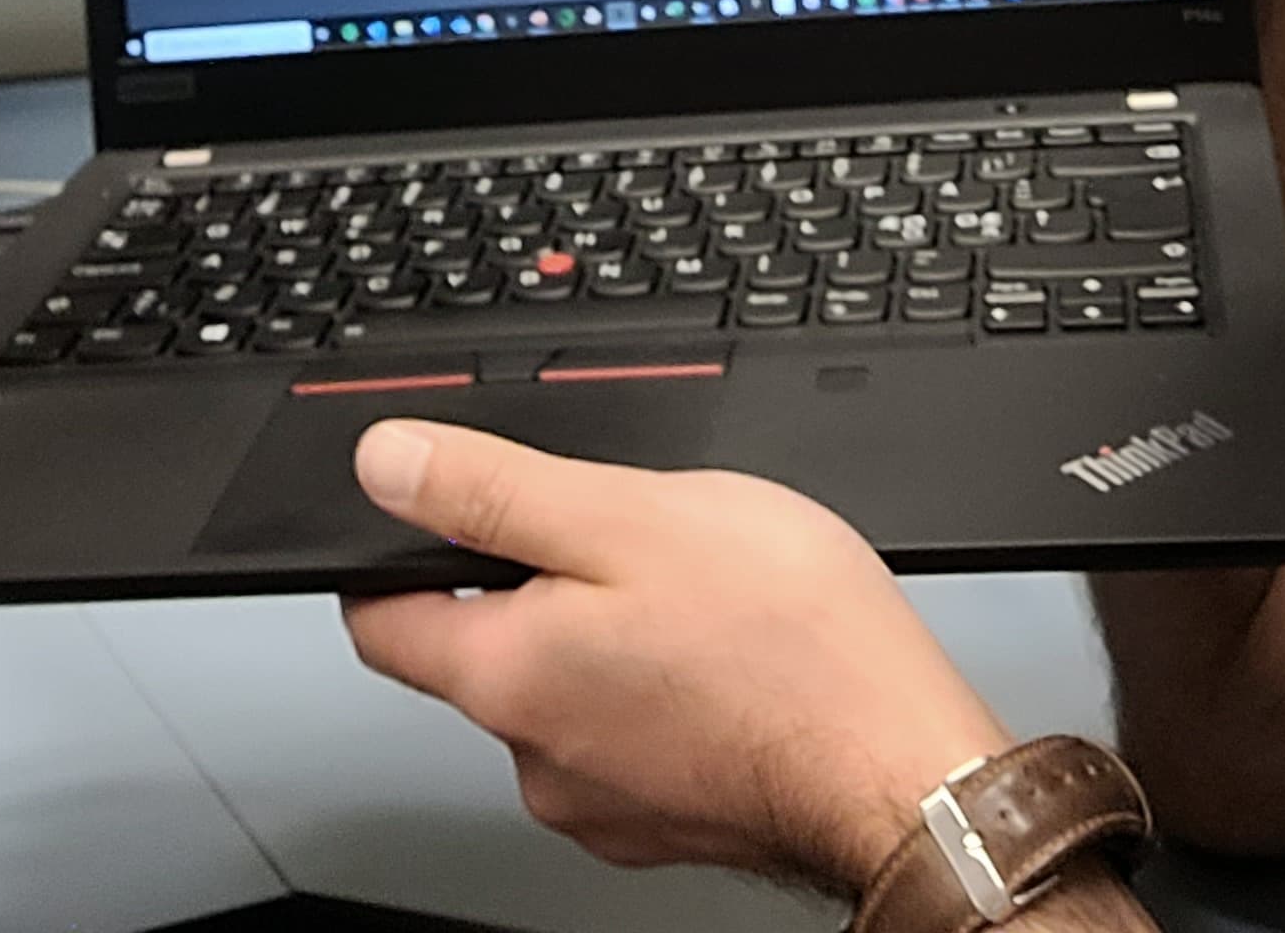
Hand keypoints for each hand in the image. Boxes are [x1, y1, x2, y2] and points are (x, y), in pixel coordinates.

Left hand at [340, 418, 1013, 885]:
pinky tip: (728, 661)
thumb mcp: (631, 515)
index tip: (432, 513)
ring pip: (566, 695)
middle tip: (626, 540)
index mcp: (508, 675)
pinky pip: (633, 737)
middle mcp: (537, 759)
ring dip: (606, 640)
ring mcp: (603, 804)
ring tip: (700, 601)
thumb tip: (385, 464)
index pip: (380, 619)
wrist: (904, 765)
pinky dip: (661, 693)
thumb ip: (493, 489)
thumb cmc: (790, 645)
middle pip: (484, 654)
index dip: (393, 552)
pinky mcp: (670, 820)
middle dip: (533, 586)